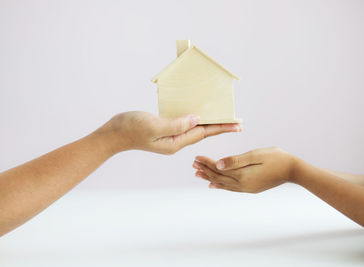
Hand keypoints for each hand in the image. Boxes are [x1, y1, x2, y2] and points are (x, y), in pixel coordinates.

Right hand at [95, 111, 241, 154]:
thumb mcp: (154, 125)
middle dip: (220, 127)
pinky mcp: (164, 131)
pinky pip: (184, 125)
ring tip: (223, 120)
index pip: (203, 133)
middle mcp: (175, 142)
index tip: (238, 124)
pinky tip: (198, 116)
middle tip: (238, 123)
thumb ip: (176, 124)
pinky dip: (194, 120)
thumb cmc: (130, 129)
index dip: (221, 127)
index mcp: (175, 142)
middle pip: (202, 132)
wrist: (112, 135)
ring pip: (194, 129)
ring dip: (209, 124)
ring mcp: (169, 138)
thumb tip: (197, 120)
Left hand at [193, 147, 296, 192]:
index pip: (219, 169)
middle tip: (193, 164)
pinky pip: (230, 188)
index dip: (206, 163)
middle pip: (218, 178)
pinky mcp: (250, 188)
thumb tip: (218, 164)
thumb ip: (236, 160)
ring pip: (223, 184)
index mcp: (242, 175)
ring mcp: (246, 188)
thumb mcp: (255, 155)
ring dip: (210, 178)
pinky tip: (213, 185)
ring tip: (198, 174)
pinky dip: (220, 185)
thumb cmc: (276, 158)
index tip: (196, 157)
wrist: (292, 170)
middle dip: (205, 170)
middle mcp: (242, 185)